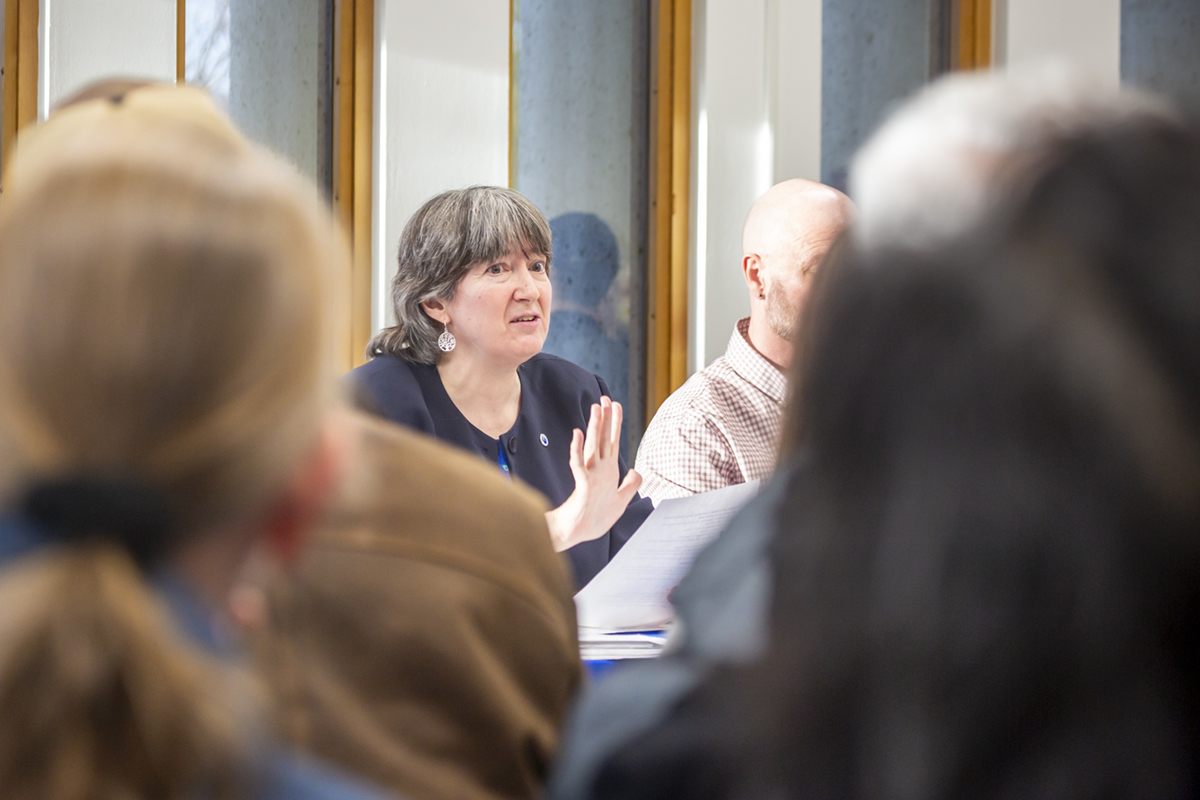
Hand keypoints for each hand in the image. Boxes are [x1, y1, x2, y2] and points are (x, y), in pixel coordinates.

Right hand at [545, 396, 641, 551]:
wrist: (580, 534)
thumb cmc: (598, 518)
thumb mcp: (622, 501)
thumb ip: (631, 485)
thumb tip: (637, 470)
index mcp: (608, 470)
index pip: (612, 441)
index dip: (615, 422)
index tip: (616, 404)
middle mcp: (599, 468)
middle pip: (603, 438)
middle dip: (605, 418)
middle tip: (605, 398)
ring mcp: (590, 475)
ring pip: (593, 446)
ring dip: (594, 427)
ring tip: (596, 409)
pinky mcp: (582, 484)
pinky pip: (578, 464)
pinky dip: (577, 449)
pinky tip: (577, 434)